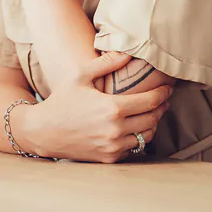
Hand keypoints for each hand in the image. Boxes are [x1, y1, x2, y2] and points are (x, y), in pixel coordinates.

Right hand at [20, 52, 171, 162]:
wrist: (43, 131)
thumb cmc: (61, 100)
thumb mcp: (80, 76)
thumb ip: (106, 63)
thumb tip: (128, 53)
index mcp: (112, 108)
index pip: (150, 101)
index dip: (163, 93)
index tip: (168, 87)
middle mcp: (116, 130)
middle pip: (153, 119)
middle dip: (162, 108)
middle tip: (164, 99)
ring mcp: (113, 146)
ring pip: (146, 136)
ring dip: (153, 124)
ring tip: (152, 113)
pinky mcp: (109, 158)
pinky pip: (133, 149)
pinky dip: (138, 138)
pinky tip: (136, 128)